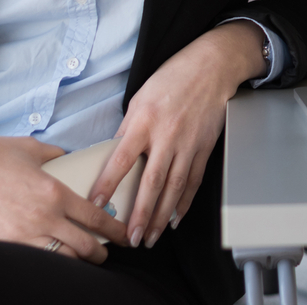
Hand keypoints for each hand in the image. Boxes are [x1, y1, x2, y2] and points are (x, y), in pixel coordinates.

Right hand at [0, 126, 126, 261]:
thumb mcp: (29, 147)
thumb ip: (55, 154)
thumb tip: (68, 158)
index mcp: (55, 193)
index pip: (96, 218)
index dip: (116, 231)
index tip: (125, 236)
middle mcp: (43, 218)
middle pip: (85, 247)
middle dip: (100, 254)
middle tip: (105, 253)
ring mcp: (21, 237)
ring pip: (61, 261)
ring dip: (75, 262)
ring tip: (80, 259)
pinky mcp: (1, 247)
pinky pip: (32, 262)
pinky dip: (46, 264)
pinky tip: (50, 261)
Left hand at [88, 21, 265, 249]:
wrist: (211, 67)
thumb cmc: (172, 78)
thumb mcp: (139, 98)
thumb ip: (128, 128)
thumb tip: (114, 155)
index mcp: (144, 120)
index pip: (120, 159)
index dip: (107, 184)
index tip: (95, 204)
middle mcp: (166, 134)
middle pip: (151, 181)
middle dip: (141, 214)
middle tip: (131, 237)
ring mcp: (188, 143)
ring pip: (174, 187)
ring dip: (162, 216)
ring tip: (152, 237)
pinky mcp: (204, 147)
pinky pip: (193, 180)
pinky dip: (184, 202)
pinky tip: (175, 218)